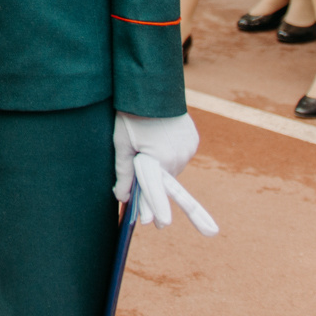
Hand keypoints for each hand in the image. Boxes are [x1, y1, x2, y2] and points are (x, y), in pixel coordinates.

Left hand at [113, 113, 216, 234]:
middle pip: (168, 185)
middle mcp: (175, 157)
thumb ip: (123, 172)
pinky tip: (161, 143)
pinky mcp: (193, 141)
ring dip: (163, 171)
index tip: (156, 224)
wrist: (153, 87)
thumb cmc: (131, 114)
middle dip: (177, 204)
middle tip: (193, 228)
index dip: (154, 208)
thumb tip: (123, 198)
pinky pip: (180, 157)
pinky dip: (171, 157)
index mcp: (155, 158)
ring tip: (149, 150)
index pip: (155, 190)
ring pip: (173, 170)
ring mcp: (187, 149)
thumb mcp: (121, 142)